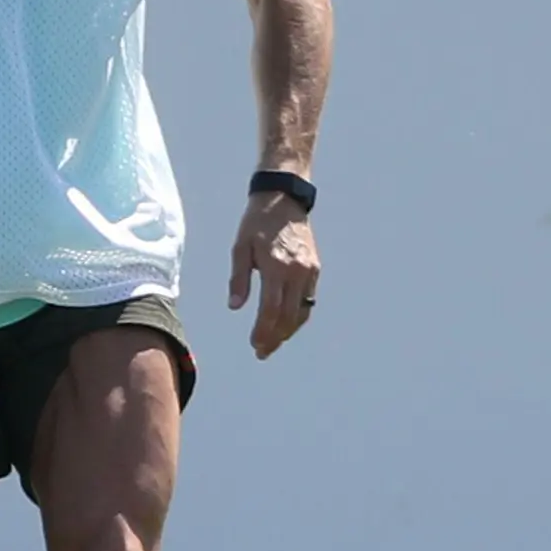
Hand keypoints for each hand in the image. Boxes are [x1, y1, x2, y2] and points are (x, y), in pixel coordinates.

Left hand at [228, 190, 320, 358]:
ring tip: (273, 342)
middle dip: (275, 338)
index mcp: (277, 267)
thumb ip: (238, 279)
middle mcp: (297, 271)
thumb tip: (235, 307)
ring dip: (288, 330)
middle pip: (288, 316)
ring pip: (302, 311)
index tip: (255, 345)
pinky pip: (309, 299)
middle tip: (262, 352)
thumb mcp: (240, 247)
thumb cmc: (257, 222)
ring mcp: (309, 271)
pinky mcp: (315, 268)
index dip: (263, 332)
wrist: (284, 198)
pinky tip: (286, 323)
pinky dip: (298, 315)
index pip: (271, 310)